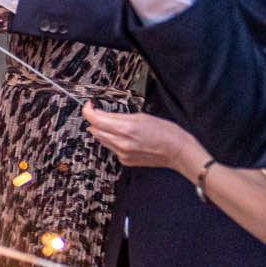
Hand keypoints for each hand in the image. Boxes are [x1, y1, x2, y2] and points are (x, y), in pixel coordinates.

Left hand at [82, 104, 206, 172]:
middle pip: (95, 130)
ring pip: (101, 140)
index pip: (95, 120)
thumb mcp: (141, 117)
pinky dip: (114, 141)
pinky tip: (128, 139)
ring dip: (104, 131)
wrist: (178, 151)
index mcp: (125, 129)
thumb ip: (118, 117)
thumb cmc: (165, 131)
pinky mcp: (124, 160)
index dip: (88, 111)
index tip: (88, 106)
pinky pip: (112, 148)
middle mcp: (121, 143)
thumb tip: (101, 114)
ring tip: (119, 127)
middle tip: (102, 114)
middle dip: (96, 121)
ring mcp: (122, 153)